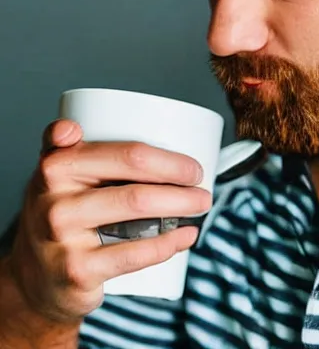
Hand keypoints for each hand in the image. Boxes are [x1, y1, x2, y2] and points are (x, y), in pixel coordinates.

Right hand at [7, 119, 210, 322]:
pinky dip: (170, 243)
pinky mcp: (76, 271)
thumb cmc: (61, 213)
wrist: (34, 276)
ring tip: (201, 204)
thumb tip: (74, 123)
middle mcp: (54, 198)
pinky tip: (187, 235)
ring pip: (138, 212)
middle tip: (202, 183)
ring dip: (183, 206)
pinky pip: (135, 254)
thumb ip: (67, 143)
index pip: (126, 153)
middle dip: (182, 181)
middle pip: (137, 182)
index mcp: (56, 164)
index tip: (193, 166)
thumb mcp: (58, 174)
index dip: (169, 159)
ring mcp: (63, 237)